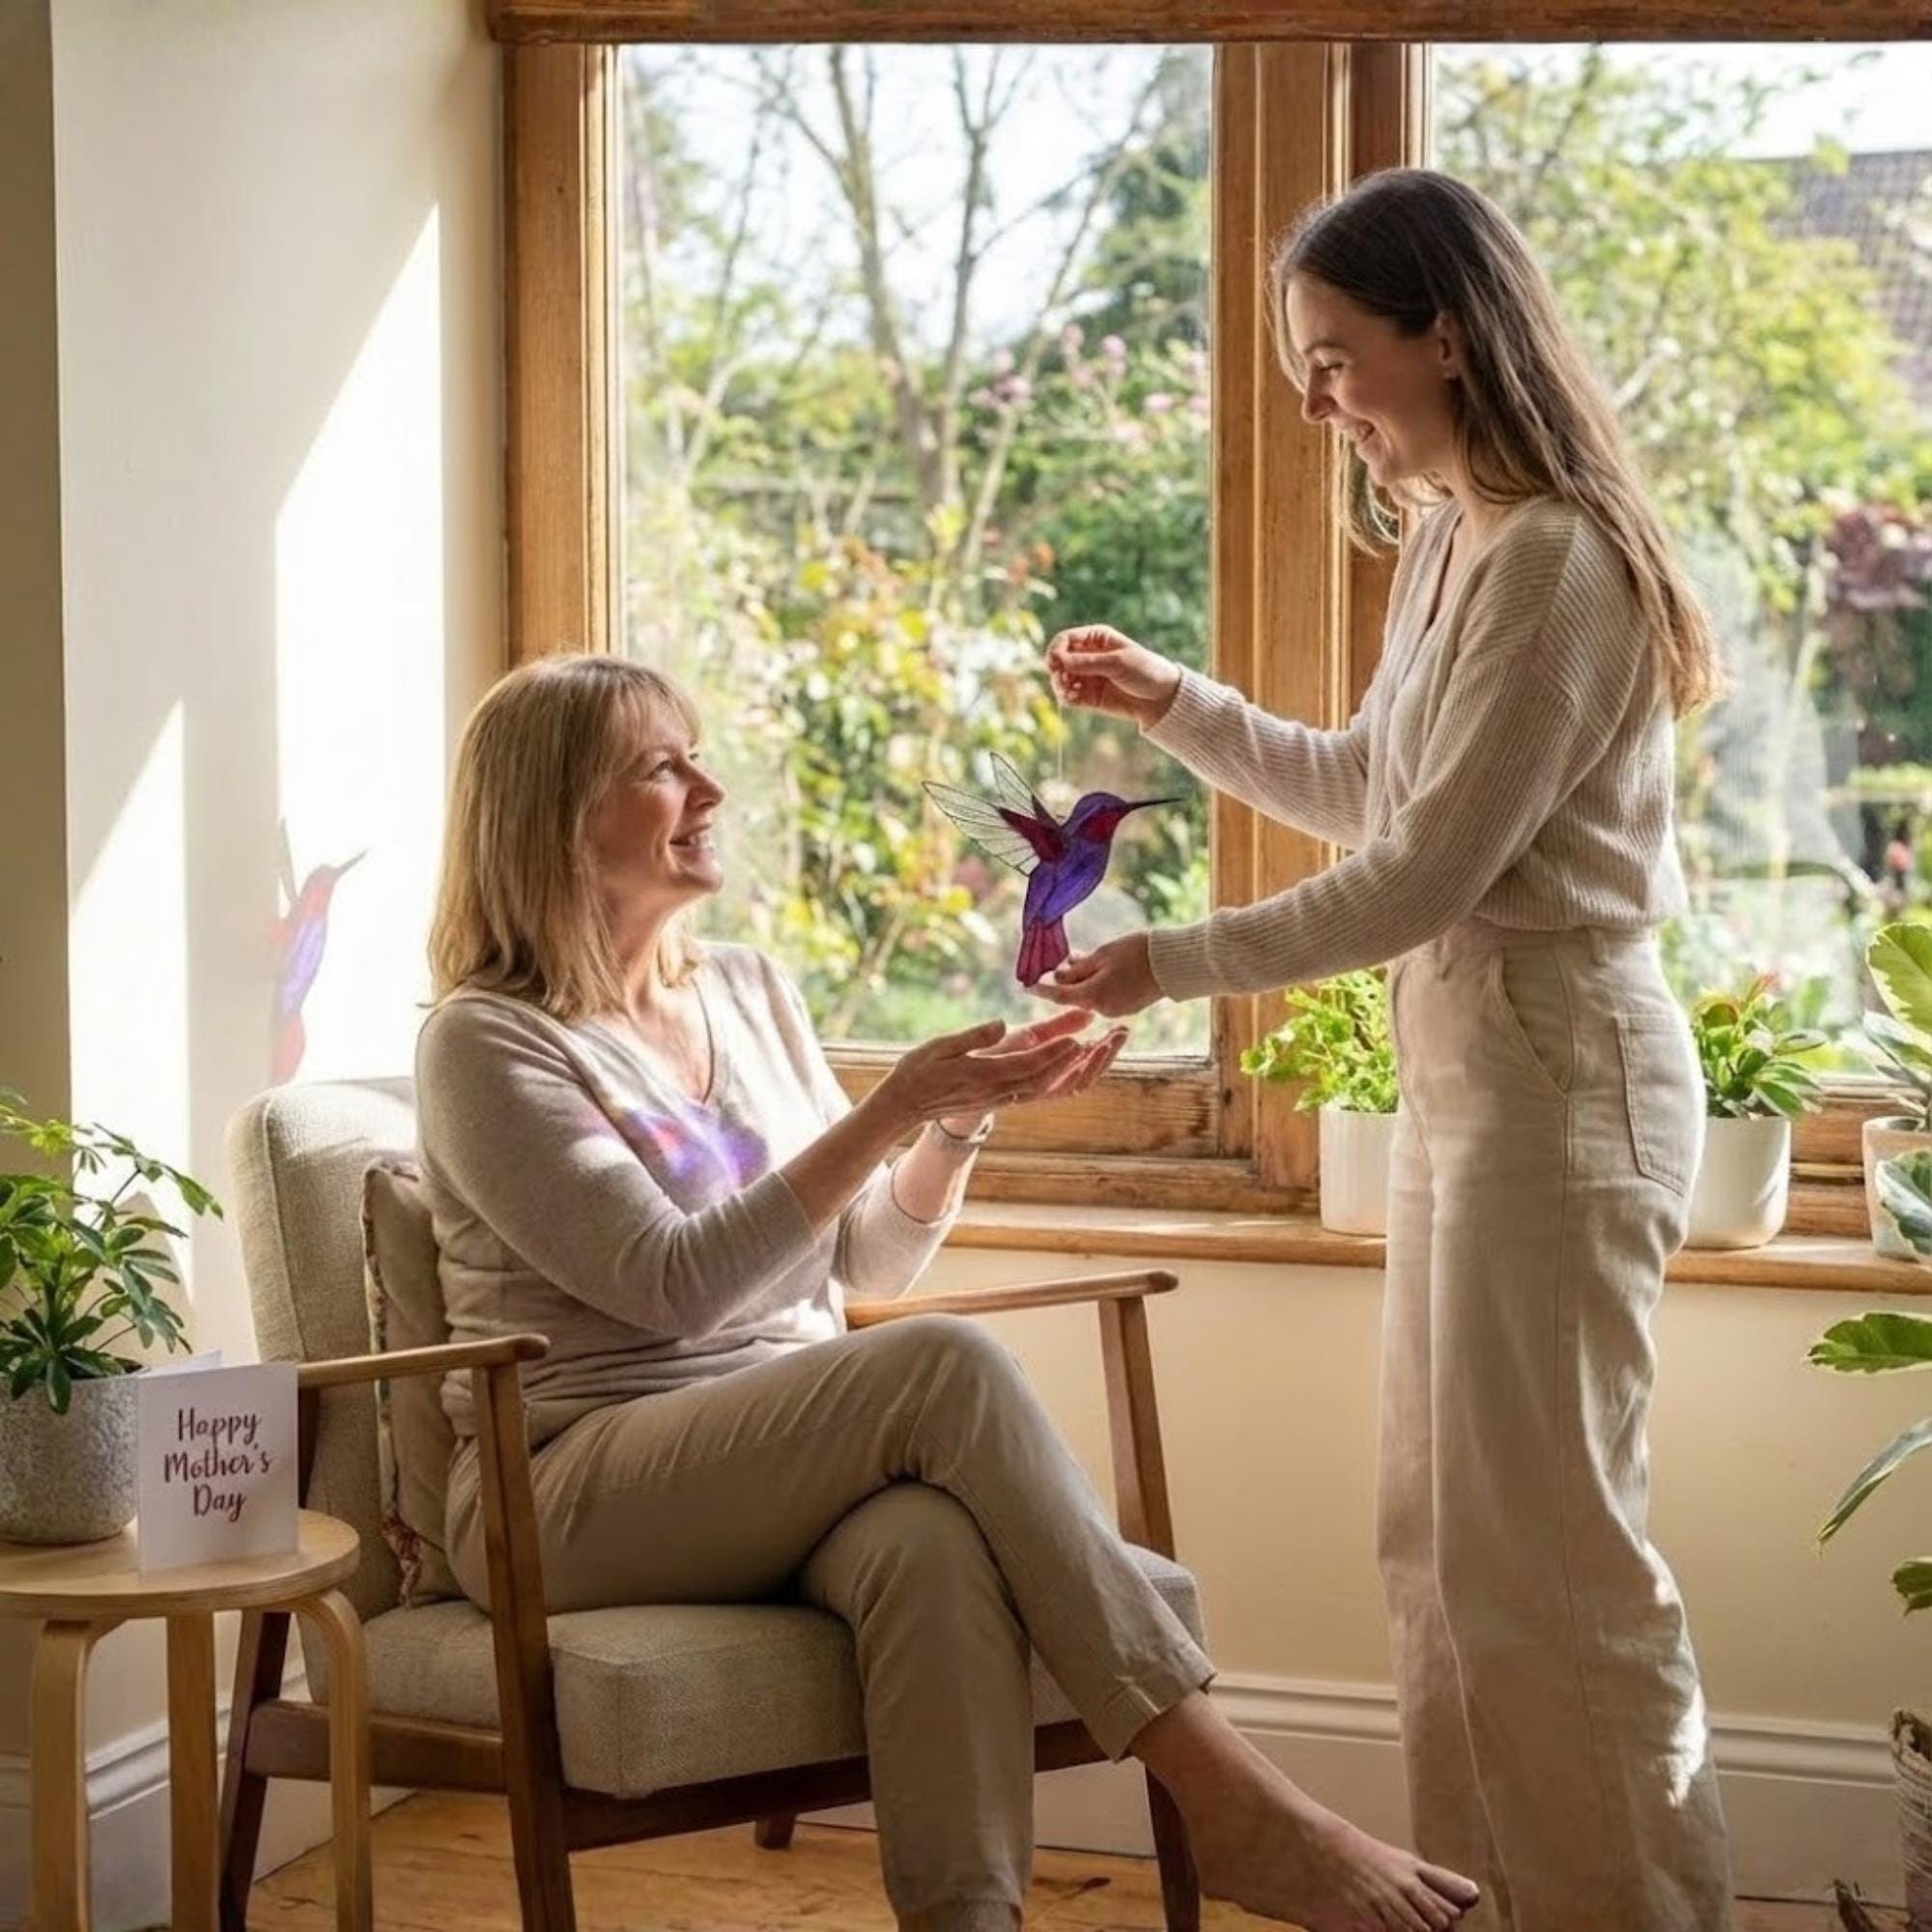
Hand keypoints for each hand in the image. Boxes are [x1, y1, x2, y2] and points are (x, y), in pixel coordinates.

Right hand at [879, 1009, 1124, 1134]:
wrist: (905, 1104)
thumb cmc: (919, 1069)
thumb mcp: (940, 1046)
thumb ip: (973, 1038)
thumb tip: (1001, 1024)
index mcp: (984, 1075)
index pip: (1028, 1064)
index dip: (1056, 1052)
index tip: (1080, 1038)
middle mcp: (999, 1091)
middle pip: (1048, 1078)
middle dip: (1080, 1060)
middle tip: (1106, 1039)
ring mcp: (1003, 1098)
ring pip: (1049, 1087)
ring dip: (1078, 1070)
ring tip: (1103, 1047)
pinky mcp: (1003, 1099)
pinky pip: (1041, 1091)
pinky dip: (1064, 1078)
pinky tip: (1080, 1064)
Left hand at [1032, 933, 1163, 1019]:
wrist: (1175, 962)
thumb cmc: (1137, 953)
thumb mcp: (1102, 955)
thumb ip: (1077, 968)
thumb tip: (1059, 976)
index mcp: (1093, 996)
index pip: (1058, 995)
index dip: (1041, 989)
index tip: (1026, 985)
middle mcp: (1103, 1009)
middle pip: (1075, 995)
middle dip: (1068, 978)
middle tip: (1065, 959)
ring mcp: (1118, 1010)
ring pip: (1091, 995)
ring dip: (1084, 979)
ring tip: (1084, 957)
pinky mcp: (1129, 1007)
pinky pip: (1105, 996)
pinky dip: (1098, 984)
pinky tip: (1102, 967)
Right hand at [1045, 624, 1182, 729]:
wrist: (1161, 698)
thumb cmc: (1144, 671)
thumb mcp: (1117, 663)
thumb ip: (1087, 662)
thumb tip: (1058, 660)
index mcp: (1096, 639)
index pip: (1065, 639)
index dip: (1056, 650)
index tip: (1055, 663)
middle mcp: (1088, 656)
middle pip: (1058, 660)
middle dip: (1056, 670)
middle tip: (1063, 680)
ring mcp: (1087, 677)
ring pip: (1060, 679)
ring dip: (1059, 685)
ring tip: (1069, 692)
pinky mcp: (1088, 697)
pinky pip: (1068, 697)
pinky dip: (1065, 698)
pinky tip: (1072, 699)